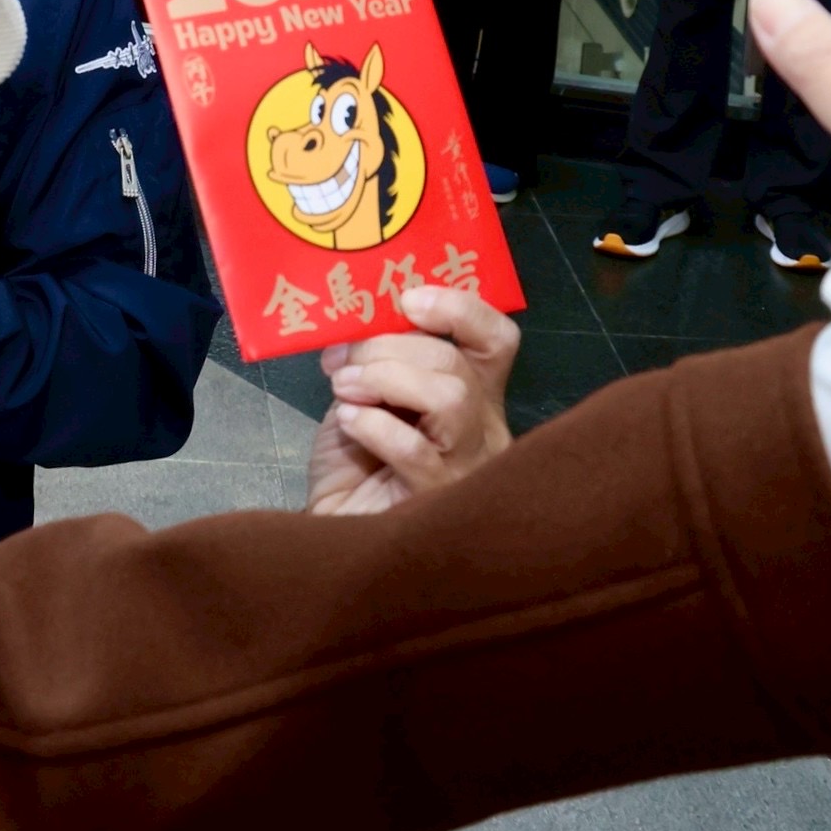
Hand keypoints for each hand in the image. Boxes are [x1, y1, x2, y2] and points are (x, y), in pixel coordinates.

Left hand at [305, 285, 518, 515]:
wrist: (334, 531)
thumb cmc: (356, 461)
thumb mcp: (366, 393)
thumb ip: (379, 358)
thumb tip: (361, 320)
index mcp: (472, 392)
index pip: (496, 340)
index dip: (460, 309)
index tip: (409, 299)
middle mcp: (482, 428)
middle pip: (458, 366)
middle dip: (390, 349)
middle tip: (344, 359)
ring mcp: (468, 468)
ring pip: (451, 399)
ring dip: (386, 380)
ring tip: (345, 391)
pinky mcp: (439, 500)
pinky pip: (417, 451)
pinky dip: (374, 426)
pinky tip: (348, 424)